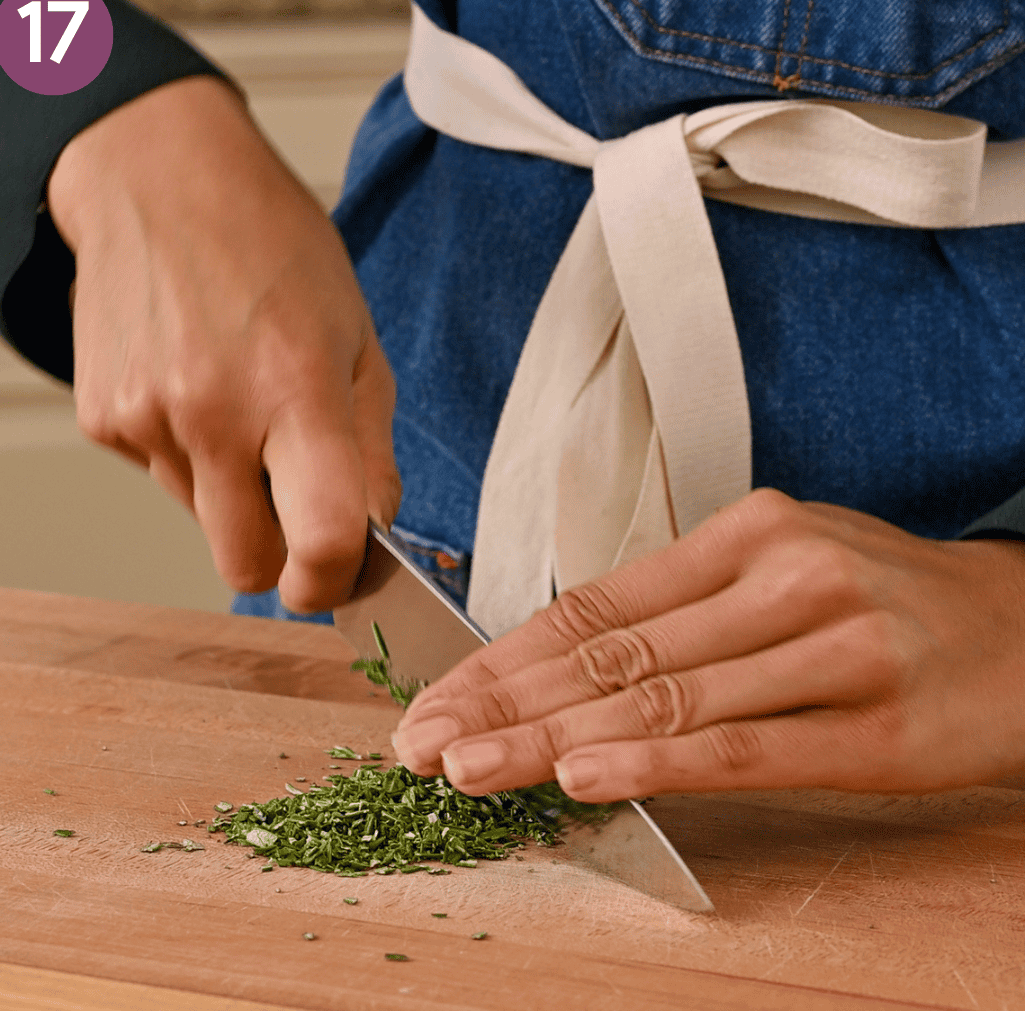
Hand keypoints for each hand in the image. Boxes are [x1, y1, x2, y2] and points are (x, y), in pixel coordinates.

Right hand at [48, 76, 398, 609]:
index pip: (320, 538)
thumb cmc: (276, 251)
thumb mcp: (357, 339)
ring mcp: (145, 419)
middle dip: (279, 556)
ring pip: (204, 522)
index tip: (335, 577)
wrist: (162, 181)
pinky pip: (160, 478)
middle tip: (296, 500)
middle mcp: (211, 414)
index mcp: (294, 390)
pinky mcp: (100, 420)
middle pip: (246, 566)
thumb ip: (373, 450)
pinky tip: (197, 387)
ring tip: (242, 406)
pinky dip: (188, 456)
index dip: (333, 581)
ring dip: (233, 493)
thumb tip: (375, 532)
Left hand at [393, 489, 1024, 799]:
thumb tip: (566, 662)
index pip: (593, 601)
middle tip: (423, 743)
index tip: (438, 698)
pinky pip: (742, 744)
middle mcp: (779, 575)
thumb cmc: (886, 602)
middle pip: (610, 651)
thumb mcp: (782, 570)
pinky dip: (654, 762)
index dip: (503, 656)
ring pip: (662, 697)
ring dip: (551, 738)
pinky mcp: (875, 723)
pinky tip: (582, 777)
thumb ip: (684, 608)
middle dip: (502, 702)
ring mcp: (830, 643)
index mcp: (743, 533)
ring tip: (470, 770)